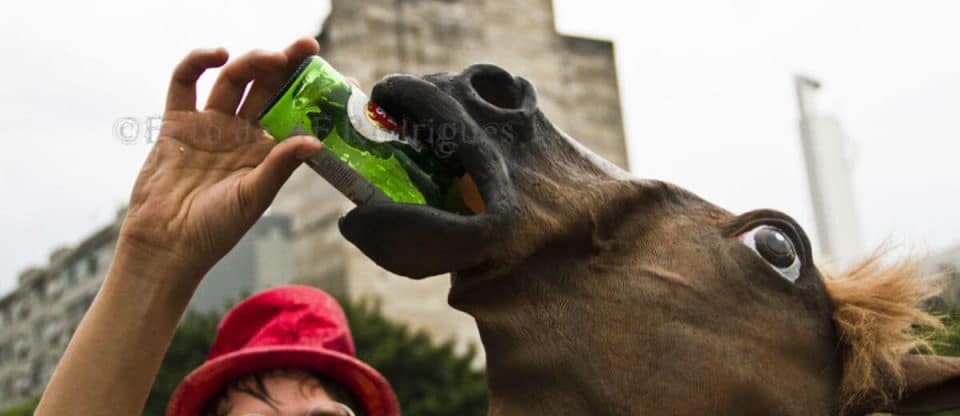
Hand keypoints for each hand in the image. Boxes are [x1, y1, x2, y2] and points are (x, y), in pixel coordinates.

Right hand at [119, 38, 322, 278]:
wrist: (166, 244)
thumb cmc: (215, 230)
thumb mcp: (254, 197)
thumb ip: (279, 166)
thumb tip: (314, 141)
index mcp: (266, 150)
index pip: (295, 112)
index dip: (316, 96)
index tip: (341, 82)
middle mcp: (240, 132)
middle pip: (267, 88)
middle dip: (288, 65)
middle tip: (309, 47)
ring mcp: (209, 125)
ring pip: (234, 79)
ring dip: (253, 62)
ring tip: (274, 56)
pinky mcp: (176, 123)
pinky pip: (184, 83)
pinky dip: (197, 62)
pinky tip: (218, 54)